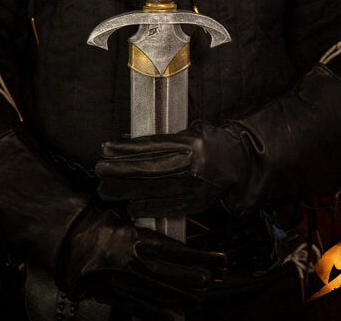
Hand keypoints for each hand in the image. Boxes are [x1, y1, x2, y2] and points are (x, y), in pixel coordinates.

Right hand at [58, 207, 214, 319]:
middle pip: (167, 273)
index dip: (192, 257)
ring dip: (178, 298)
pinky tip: (171, 318)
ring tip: (195, 302)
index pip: (170, 249)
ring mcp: (119, 280)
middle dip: (190, 279)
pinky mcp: (110, 295)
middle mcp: (128, 259)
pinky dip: (155, 314)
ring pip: (155, 293)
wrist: (64, 241)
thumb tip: (168, 236)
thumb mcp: (120, 217)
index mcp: (132, 236)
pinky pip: (137, 308)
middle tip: (207, 282)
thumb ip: (141, 228)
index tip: (209, 260)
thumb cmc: (93, 225)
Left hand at [96, 122, 247, 216]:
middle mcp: (194, 163)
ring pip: (157, 188)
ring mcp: (198, 184)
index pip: (151, 146)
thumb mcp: (191, 132)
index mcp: (190, 142)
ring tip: (106, 190)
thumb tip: (128, 144)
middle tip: (99, 171)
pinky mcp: (201, 201)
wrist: (242, 161)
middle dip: (121, 170)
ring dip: (128, 190)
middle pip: (150, 168)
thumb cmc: (211, 142)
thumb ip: (165, 140)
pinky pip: (171, 206)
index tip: (105, 149)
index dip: (126, 149)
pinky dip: (150, 207)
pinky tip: (132, 207)